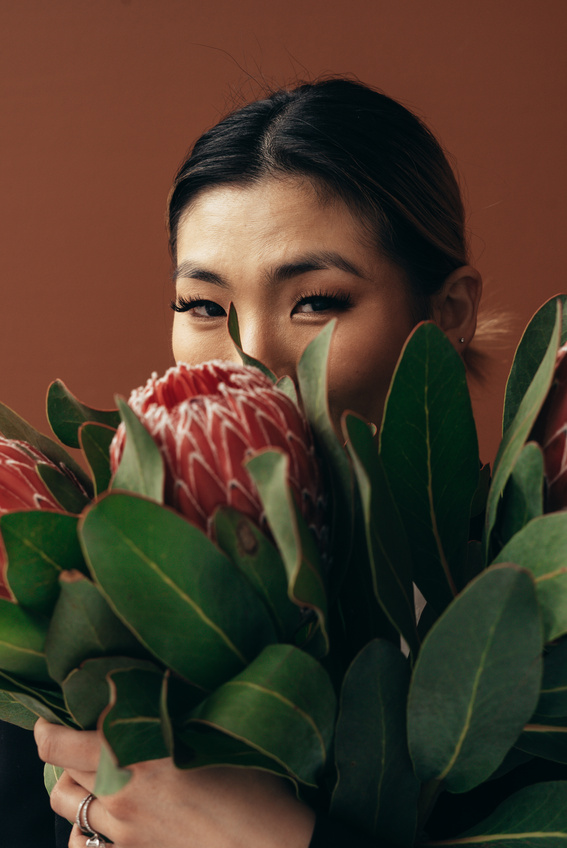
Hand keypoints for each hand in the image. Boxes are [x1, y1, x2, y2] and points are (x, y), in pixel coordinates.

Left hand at [34, 718, 314, 847]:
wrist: (271, 846)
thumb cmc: (255, 785)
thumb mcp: (215, 733)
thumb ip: (175, 711)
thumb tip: (156, 682)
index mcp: (138, 754)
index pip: (61, 743)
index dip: (48, 729)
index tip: (51, 720)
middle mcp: (121, 795)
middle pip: (63, 772)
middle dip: (65, 753)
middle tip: (79, 741)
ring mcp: (123, 834)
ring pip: (70, 808)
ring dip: (75, 789)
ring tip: (92, 778)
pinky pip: (83, 847)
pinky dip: (84, 833)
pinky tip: (104, 822)